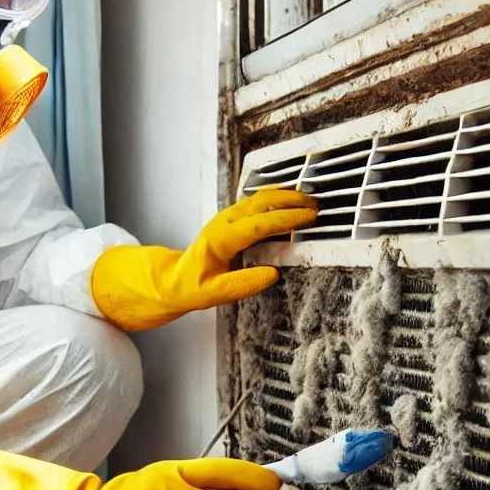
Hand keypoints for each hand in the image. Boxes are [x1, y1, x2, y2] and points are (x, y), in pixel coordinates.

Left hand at [91, 188, 317, 330]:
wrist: (173, 278)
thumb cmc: (192, 286)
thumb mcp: (214, 293)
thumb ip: (242, 284)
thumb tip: (272, 274)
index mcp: (221, 239)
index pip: (259, 224)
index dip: (286, 219)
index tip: (308, 217)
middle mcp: (224, 222)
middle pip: (261, 202)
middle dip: (291, 201)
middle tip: (316, 207)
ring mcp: (227, 217)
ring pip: (259, 198)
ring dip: (285, 196)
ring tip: (310, 201)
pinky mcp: (231, 219)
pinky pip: (256, 202)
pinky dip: (276, 199)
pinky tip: (291, 201)